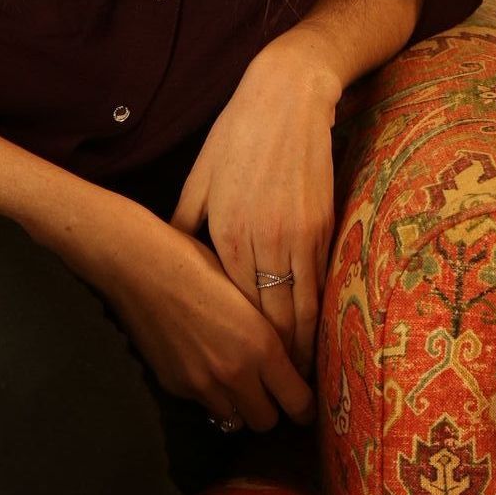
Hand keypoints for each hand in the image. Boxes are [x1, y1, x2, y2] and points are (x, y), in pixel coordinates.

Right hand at [106, 219, 315, 432]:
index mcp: (261, 346)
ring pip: (234, 420)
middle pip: (267, 422)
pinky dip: (210, 393)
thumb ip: (268, 330)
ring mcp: (201, 384)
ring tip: (237, 379)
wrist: (139, 265)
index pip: (297, 402)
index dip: (305, 407)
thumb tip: (288, 354)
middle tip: (270, 390)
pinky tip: (204, 363)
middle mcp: (234, 373)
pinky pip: (203, 403)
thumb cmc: (197, 261)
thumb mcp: (246, 291)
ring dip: (239, 405)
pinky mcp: (175, 386)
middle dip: (272, 409)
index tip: (306, 404)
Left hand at [167, 43, 339, 381]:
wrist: (287, 95)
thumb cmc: (236, 135)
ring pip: (301, 308)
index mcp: (226, 234)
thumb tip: (173, 261)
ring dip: (302, 348)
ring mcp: (297, 234)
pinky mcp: (323, 223)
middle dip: (276, 363)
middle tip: (279, 399)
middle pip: (270, 319)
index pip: (233, 308)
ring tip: (303, 382)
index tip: (242, 376)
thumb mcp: (199, 179)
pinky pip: (321, 281)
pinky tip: (319, 335)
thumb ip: (186, 227)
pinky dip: (320, 314)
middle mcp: (262, 241)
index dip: (241, 347)